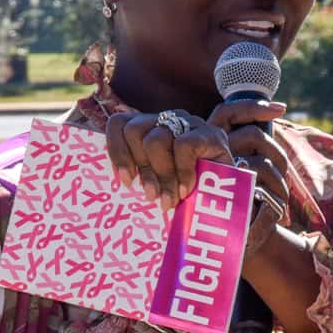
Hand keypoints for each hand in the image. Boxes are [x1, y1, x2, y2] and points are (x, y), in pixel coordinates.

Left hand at [105, 100, 286, 210]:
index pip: (119, 124)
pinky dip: (183, 171)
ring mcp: (191, 124)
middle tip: (152, 196)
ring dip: (161, 175)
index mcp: (151, 129)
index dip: (116, 151)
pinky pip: (183, 145)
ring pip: (155, 138)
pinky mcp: (211, 135)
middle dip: (140, 166)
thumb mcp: (155, 185)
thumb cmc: (186, 201)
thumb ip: (136, 173)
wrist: (228, 212)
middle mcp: (168, 120)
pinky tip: (188, 189)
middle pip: (134, 129)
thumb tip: (105, 178)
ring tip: (170, 198)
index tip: (125, 182)